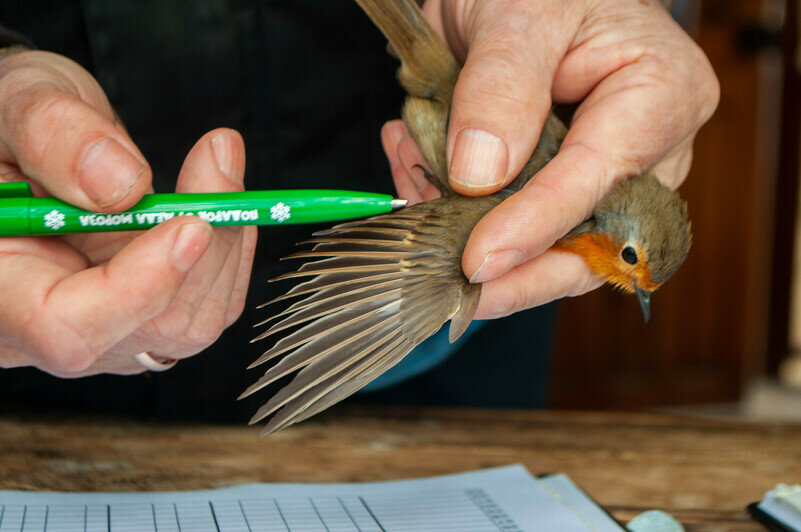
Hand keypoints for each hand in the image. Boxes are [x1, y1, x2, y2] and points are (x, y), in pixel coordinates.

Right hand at [0, 50, 255, 376]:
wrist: (32, 144)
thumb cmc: (9, 128)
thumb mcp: (17, 101)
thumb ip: (53, 135)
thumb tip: (123, 184)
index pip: (65, 326)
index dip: (140, 286)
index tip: (191, 223)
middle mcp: (44, 329)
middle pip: (150, 327)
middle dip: (206, 248)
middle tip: (218, 162)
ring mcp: (102, 330)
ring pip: (192, 323)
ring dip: (225, 243)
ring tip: (216, 165)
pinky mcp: (143, 319)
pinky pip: (208, 307)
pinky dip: (229, 252)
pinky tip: (214, 202)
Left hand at [382, 0, 718, 317]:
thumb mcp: (519, 13)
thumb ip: (501, 88)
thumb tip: (480, 177)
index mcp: (660, 94)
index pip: (601, 176)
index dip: (538, 226)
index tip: (480, 258)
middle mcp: (646, 150)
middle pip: (593, 241)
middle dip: (516, 269)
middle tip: (453, 280)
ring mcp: (605, 179)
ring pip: (551, 250)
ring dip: (476, 239)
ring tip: (416, 194)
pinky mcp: (562, 194)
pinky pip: (520, 232)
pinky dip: (462, 219)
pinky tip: (419, 178)